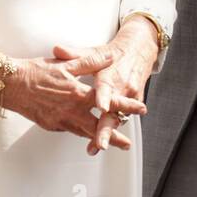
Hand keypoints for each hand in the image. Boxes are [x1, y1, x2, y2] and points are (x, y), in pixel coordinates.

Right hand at [8, 48, 142, 148]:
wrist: (10, 84)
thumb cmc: (36, 71)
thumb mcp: (66, 63)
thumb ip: (90, 62)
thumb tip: (110, 58)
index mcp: (78, 93)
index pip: (108, 101)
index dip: (126, 105)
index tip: (141, 109)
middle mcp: (71, 110)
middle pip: (98, 126)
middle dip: (114, 136)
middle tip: (127, 143)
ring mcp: (60, 120)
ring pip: (83, 132)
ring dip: (97, 137)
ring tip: (109, 143)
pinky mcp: (50, 125)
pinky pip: (68, 130)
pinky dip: (78, 132)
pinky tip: (83, 131)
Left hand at [54, 16, 159, 155]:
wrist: (139, 50)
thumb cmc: (115, 53)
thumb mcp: (95, 51)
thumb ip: (74, 54)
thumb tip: (57, 50)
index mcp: (110, 75)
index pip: (106, 87)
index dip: (104, 97)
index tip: (100, 106)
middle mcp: (122, 88)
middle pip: (114, 112)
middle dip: (106, 129)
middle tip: (99, 143)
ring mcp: (129, 98)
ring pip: (117, 119)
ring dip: (108, 134)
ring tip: (96, 147)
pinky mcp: (132, 104)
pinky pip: (120, 119)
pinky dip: (112, 131)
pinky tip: (100, 141)